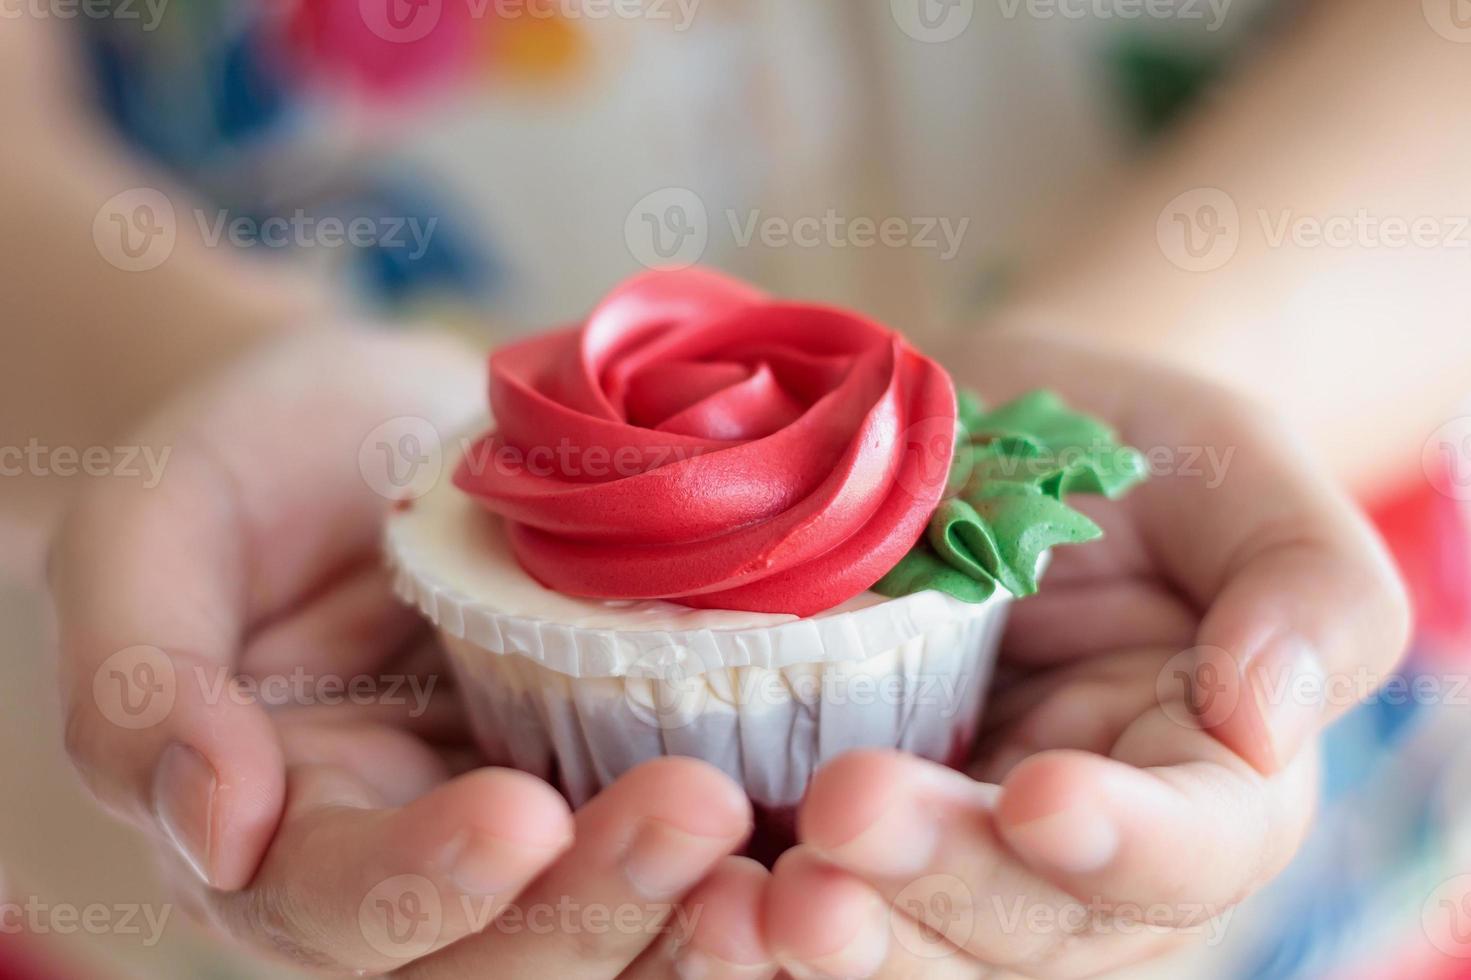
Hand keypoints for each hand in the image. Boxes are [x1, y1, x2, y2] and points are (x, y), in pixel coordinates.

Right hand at [50, 330, 774, 977]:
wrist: (376, 425)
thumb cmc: (253, 460)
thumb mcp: (155, 527)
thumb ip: (142, 675)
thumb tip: (212, 823)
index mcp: (282, 834)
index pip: (338, 911)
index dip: (421, 886)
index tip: (515, 814)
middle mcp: (410, 874)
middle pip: (492, 965)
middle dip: (592, 912)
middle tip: (697, 819)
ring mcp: (531, 842)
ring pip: (602, 948)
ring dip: (689, 932)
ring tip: (782, 878)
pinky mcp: (622, 789)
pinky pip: (684, 874)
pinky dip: (751, 881)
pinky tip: (823, 849)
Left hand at [764, 332, 1410, 977]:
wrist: (985, 434)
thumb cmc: (1127, 446)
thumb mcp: (1237, 468)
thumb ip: (1305, 588)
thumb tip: (1267, 723)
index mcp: (1204, 776)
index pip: (1196, 845)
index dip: (1127, 843)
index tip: (1041, 797)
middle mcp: (1078, 851)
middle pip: (1030, 920)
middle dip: (941, 882)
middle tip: (846, 813)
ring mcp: (953, 852)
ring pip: (916, 942)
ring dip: (836, 934)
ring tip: (747, 899)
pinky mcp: (841, 834)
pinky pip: (810, 895)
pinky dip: (749, 912)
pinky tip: (698, 888)